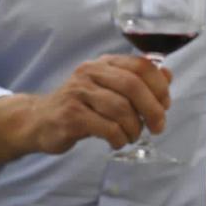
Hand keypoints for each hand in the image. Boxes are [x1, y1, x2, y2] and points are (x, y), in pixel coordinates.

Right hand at [25, 54, 172, 153]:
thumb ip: (138, 82)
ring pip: (121, 109)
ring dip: (134, 128)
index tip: (165, 105)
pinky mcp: (70, 115)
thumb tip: (168, 75)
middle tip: (158, 127)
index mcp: (104, 63)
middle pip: (133, 86)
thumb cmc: (80, 105)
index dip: (159, 86)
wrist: (38, 120)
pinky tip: (117, 141)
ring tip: (132, 136)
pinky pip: (107, 127)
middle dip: (153, 109)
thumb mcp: (108, 89)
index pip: (141, 66)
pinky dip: (119, 138)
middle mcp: (90, 73)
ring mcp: (78, 93)